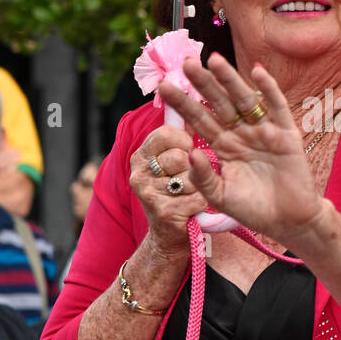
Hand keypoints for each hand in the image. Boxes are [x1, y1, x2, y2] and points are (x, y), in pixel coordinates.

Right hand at [129, 122, 214, 258]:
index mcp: (140, 156)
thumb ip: (177, 139)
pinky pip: (197, 197)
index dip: (184, 141)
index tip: (188, 153)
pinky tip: (192, 210)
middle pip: (180, 156)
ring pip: (190, 178)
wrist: (169, 238)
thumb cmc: (177, 195)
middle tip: (187, 182)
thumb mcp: (171, 164)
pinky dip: (202, 204)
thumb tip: (189, 101)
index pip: (165, 133)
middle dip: (193, 169)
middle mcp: (138, 173)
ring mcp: (147, 193)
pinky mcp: (162, 212)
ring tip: (189, 196)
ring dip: (198, 188)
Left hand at [158, 56, 325, 243]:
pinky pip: (277, 106)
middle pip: (219, 103)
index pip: (200, 119)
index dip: (183, 104)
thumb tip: (190, 153)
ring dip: (230, 79)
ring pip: (244, 99)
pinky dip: (268, 89)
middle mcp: (242, 133)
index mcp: (223, 146)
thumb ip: (204, 178)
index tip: (164, 87)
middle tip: (186, 63)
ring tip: (214, 60)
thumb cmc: (253, 209)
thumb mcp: (221, 197)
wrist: (289, 221)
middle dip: (203, 84)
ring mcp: (264, 131)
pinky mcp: (286, 133)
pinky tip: (256, 72)